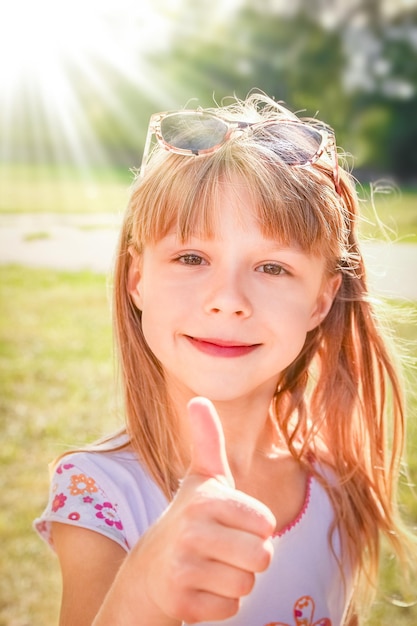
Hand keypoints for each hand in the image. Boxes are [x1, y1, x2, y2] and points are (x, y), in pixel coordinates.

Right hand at [135, 397, 275, 623]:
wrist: (152, 568)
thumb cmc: (190, 516)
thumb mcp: (202, 477)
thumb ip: (207, 439)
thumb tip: (198, 398)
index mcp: (206, 499)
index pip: (266, 523)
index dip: (256, 527)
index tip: (232, 522)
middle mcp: (192, 531)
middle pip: (262, 557)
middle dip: (250, 557)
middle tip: (225, 548)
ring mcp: (184, 568)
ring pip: (247, 585)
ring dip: (235, 580)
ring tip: (211, 566)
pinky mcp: (182, 602)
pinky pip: (230, 609)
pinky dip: (221, 603)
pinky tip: (201, 587)